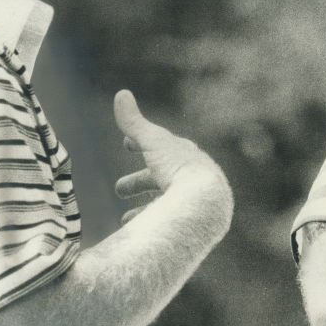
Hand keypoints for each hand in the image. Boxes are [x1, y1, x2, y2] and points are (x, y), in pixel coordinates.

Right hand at [112, 90, 231, 225]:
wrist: (205, 201)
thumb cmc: (179, 167)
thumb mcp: (153, 142)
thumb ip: (134, 122)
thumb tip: (121, 93)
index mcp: (183, 155)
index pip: (161, 145)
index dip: (141, 143)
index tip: (126, 144)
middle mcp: (191, 177)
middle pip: (161, 177)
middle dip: (140, 181)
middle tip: (119, 189)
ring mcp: (192, 200)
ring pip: (165, 203)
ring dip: (144, 207)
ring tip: (126, 218)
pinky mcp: (191, 220)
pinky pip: (168, 223)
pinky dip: (150, 225)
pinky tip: (136, 232)